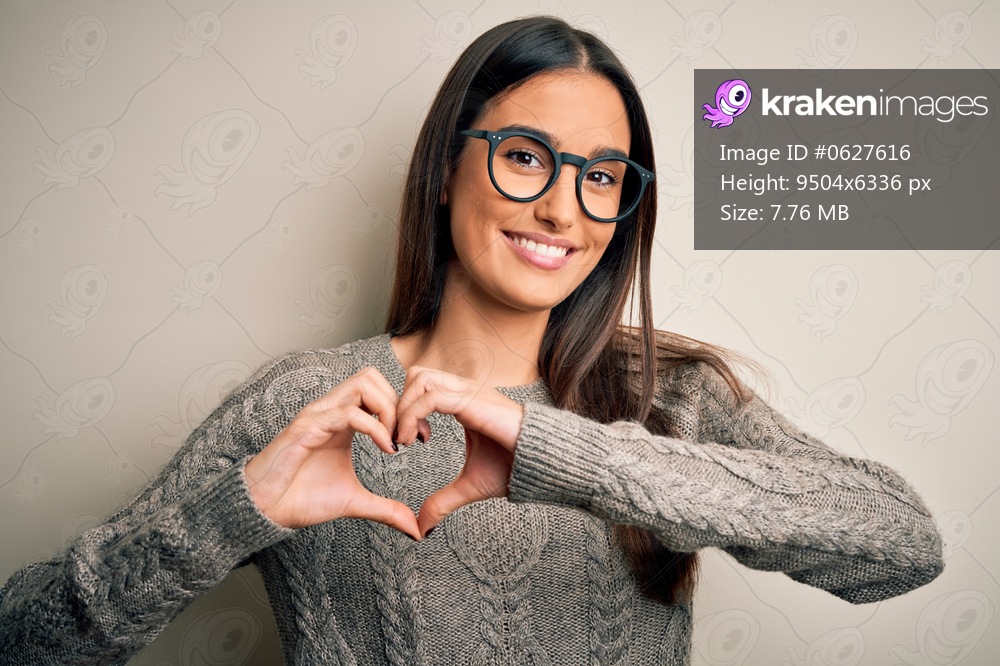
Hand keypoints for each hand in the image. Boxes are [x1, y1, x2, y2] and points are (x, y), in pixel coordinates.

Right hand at [244, 367, 421, 539]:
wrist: (264, 511)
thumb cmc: (301, 499)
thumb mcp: (355, 502)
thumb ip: (386, 509)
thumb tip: (416, 529)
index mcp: (342, 420)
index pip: (378, 389)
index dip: (405, 408)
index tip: (420, 438)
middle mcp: (331, 411)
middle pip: (372, 376)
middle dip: (399, 403)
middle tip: (409, 437)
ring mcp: (318, 415)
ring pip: (362, 383)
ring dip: (388, 409)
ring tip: (395, 441)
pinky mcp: (307, 428)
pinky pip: (348, 413)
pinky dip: (374, 428)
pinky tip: (385, 450)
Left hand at [393, 366, 523, 536]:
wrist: (543, 463)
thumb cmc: (515, 467)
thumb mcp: (469, 486)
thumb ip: (443, 501)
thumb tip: (422, 528)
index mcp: (463, 402)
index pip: (421, 387)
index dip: (405, 411)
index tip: (406, 442)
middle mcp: (464, 390)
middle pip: (415, 374)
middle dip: (398, 404)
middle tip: (401, 437)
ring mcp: (468, 391)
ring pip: (419, 378)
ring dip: (403, 408)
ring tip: (406, 439)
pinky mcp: (472, 400)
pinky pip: (430, 396)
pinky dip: (412, 415)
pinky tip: (415, 441)